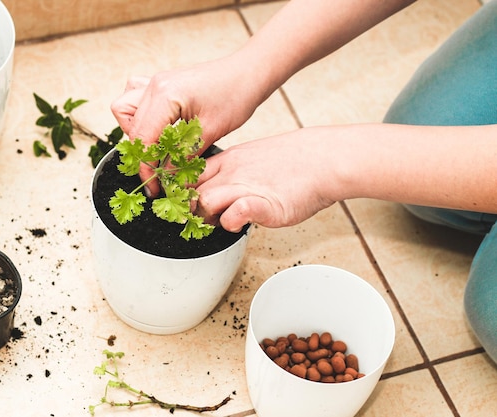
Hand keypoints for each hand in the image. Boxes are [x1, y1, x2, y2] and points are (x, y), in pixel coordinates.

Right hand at [111, 57, 263, 195]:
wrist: (248, 73)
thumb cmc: (235, 96)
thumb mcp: (210, 132)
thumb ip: (183, 156)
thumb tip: (166, 177)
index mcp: (166, 95)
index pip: (143, 139)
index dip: (146, 167)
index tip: (153, 186)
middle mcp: (155, 86)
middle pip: (131, 127)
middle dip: (142, 154)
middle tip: (157, 173)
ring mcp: (155, 82)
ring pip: (125, 109)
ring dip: (136, 132)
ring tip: (156, 147)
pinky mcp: (161, 84)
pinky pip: (135, 98)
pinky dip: (140, 116)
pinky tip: (158, 128)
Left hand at [194, 130, 337, 231]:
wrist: (324, 159)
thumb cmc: (295, 162)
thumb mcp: (253, 157)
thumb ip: (233, 173)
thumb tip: (220, 191)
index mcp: (227, 160)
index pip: (187, 174)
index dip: (180, 192)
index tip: (180, 204)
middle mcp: (232, 172)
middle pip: (190, 191)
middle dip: (187, 211)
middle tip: (196, 222)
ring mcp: (245, 186)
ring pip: (204, 201)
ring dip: (205, 219)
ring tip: (217, 225)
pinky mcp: (263, 203)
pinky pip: (234, 212)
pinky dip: (230, 221)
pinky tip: (236, 224)